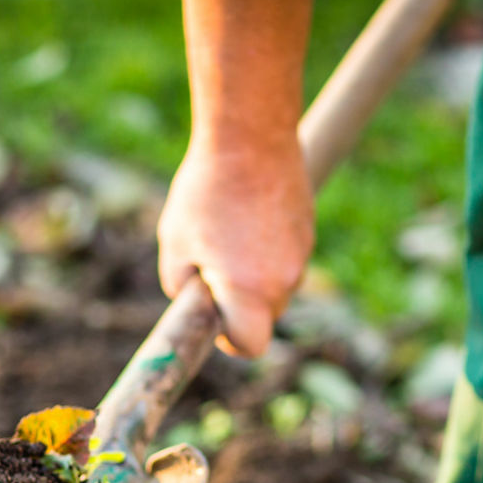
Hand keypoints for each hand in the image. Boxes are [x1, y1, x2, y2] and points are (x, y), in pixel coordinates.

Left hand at [157, 139, 313, 358]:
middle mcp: (283, 280)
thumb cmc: (206, 191)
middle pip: (264, 317)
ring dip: (253, 274)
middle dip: (239, 304)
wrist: (250, 136)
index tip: (216, 321)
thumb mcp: (174, 243)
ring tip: (227, 231)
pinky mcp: (307, 232)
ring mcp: (301, 256)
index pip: (251, 346)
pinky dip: (267, 250)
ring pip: (275, 286)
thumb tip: (195, 303)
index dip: (231, 341)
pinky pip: (284, 259)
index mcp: (249, 291)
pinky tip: (247, 215)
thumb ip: (181, 287)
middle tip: (210, 265)